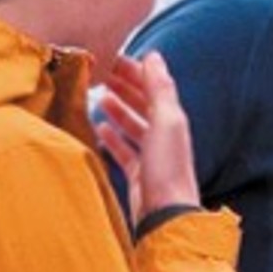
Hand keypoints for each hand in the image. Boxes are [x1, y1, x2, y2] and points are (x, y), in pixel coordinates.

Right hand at [93, 53, 199, 225]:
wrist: (165, 215)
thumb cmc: (167, 168)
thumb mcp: (165, 121)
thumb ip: (159, 88)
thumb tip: (154, 56)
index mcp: (172, 119)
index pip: (153, 87)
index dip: (135, 71)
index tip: (113, 57)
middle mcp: (164, 136)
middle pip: (143, 104)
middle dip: (125, 87)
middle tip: (102, 73)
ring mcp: (151, 156)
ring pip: (133, 125)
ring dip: (118, 109)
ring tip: (100, 95)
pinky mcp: (138, 174)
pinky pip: (124, 150)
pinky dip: (113, 137)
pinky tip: (100, 128)